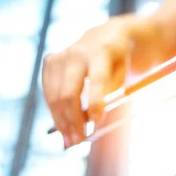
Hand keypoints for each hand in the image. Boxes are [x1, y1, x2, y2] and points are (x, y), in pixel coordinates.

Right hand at [41, 14, 162, 147]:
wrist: (111, 34)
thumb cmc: (123, 57)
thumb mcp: (126, 70)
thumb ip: (112, 91)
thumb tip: (95, 120)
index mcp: (102, 50)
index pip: (97, 80)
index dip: (96, 103)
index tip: (97, 124)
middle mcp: (78, 51)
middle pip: (69, 92)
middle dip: (74, 120)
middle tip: (80, 141)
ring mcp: (61, 56)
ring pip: (55, 96)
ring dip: (62, 121)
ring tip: (71, 141)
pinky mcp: (51, 62)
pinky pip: (49, 92)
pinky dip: (54, 111)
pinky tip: (62, 126)